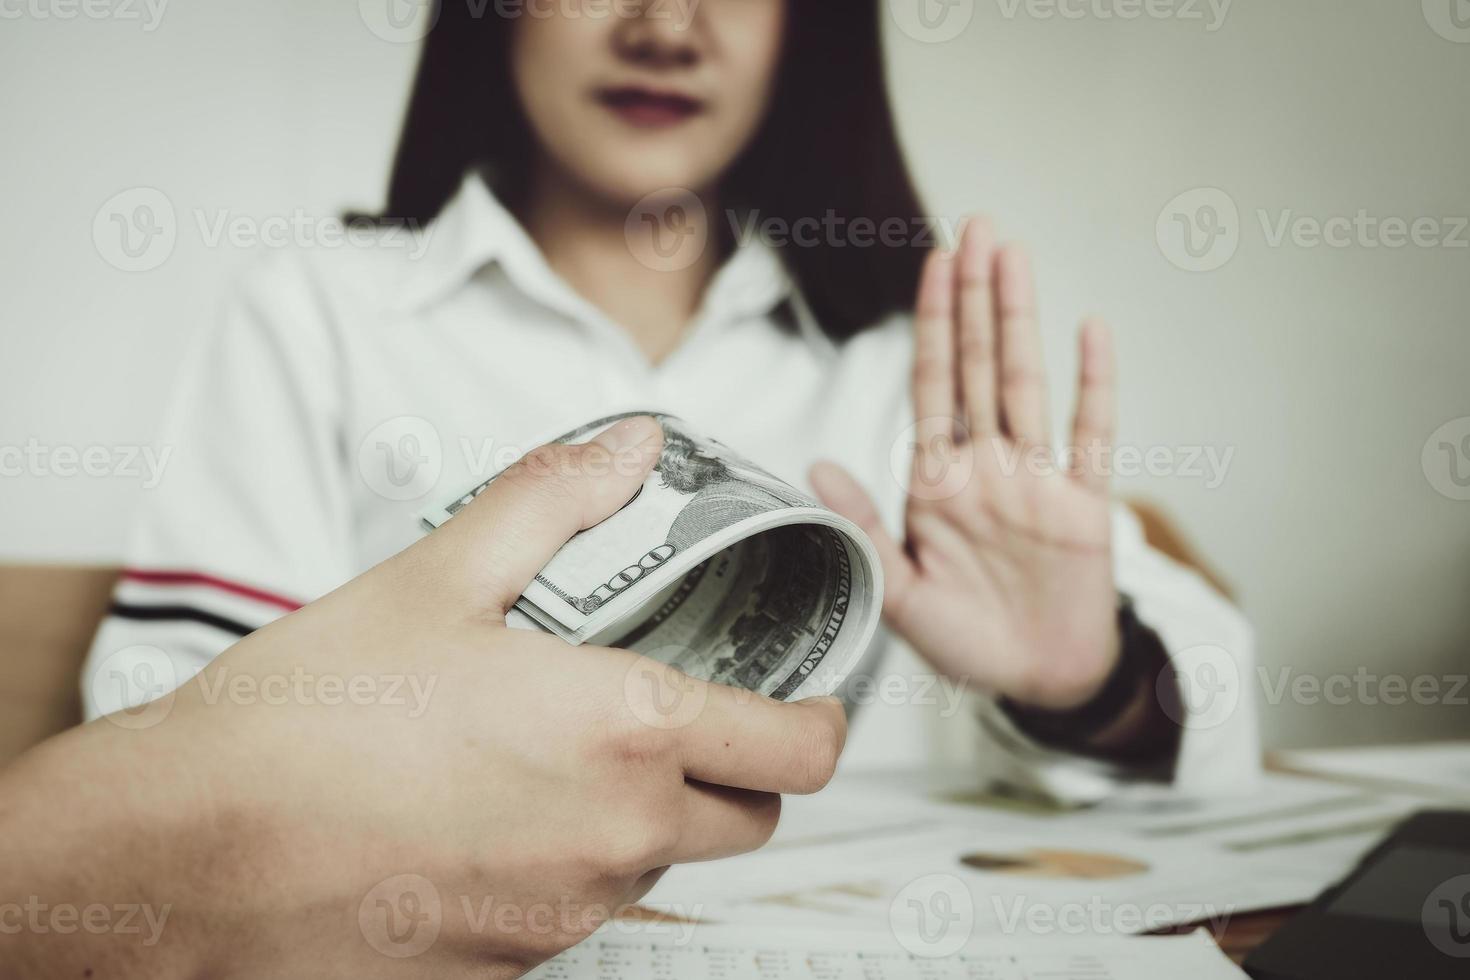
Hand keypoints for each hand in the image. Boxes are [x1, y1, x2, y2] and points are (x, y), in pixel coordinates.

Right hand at [0, 416, 846, 979]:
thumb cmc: (307, 717)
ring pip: (661, 870)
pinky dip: (565, 872)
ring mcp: (563, 916)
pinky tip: (491, 822)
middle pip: (749, 820)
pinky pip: (576, 919)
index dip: (822, 724)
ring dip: (645, 820)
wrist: (190, 850)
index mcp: (623, 733)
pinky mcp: (508, 972)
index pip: (800, 754)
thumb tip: (628, 450)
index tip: (805, 704)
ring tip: (560, 760)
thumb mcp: (439, 575)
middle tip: (683, 723)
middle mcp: (614, 838)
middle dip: (738, 774)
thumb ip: (553, 502)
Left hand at [812, 218, 1118, 710]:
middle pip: (979, 365)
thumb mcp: (898, 592)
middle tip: (975, 227)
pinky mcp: (1085, 506)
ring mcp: (1038, 481)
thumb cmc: (966, 641)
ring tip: (1015, 255)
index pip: (932, 386)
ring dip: (1020, 319)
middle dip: (975, 297)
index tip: (932, 266)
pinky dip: (1095, 385)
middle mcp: (989, 467)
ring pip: (1027, 383)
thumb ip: (862, 527)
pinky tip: (1091, 332)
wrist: (1036, 682)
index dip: (932, 325)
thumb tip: (815, 465)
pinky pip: (1092, 436)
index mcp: (939, 482)